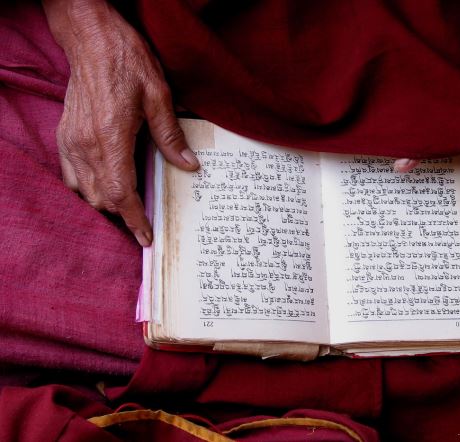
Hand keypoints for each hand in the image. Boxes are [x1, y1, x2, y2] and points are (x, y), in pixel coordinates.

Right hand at [42, 0, 198, 245]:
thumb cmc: (127, 62)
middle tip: (144, 222)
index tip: (146, 238)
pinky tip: (106, 186)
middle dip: (123, 215)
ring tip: (128, 208)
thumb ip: (171, 136)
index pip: (121, 194)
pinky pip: (71, 176)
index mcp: (111, 138)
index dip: (134, 220)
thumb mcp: (159, 96)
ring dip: (106, 204)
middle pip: (102, 198)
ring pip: (84, 191)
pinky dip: (88, 188)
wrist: (92, 39)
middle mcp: (86, 145)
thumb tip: (189, 166)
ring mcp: (71, 141)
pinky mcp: (65, 136)